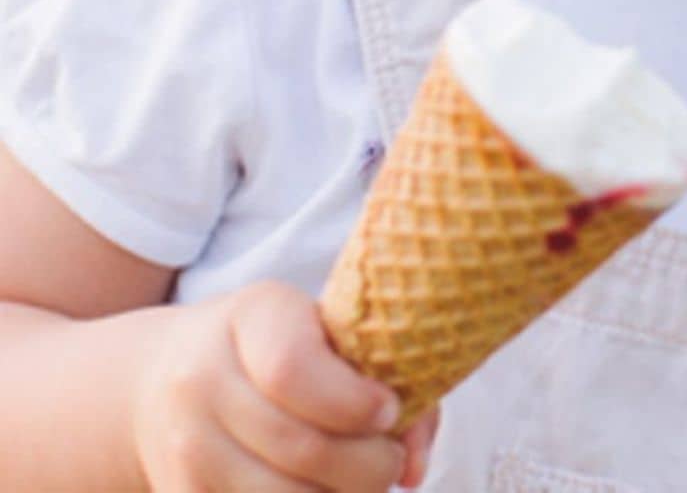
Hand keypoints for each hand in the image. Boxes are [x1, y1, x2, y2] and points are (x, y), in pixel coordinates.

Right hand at [132, 280, 437, 490]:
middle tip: (389, 460)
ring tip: (359, 479)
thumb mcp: (329, 332)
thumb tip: (413, 471)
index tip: (389, 411)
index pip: (293, 370)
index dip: (353, 402)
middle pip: (300, 447)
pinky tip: (319, 490)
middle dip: (369, 466)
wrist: (168, 375)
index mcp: (252, 316)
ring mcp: (183, 446)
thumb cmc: (281, 347)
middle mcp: (202, 379)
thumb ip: (391, 381)